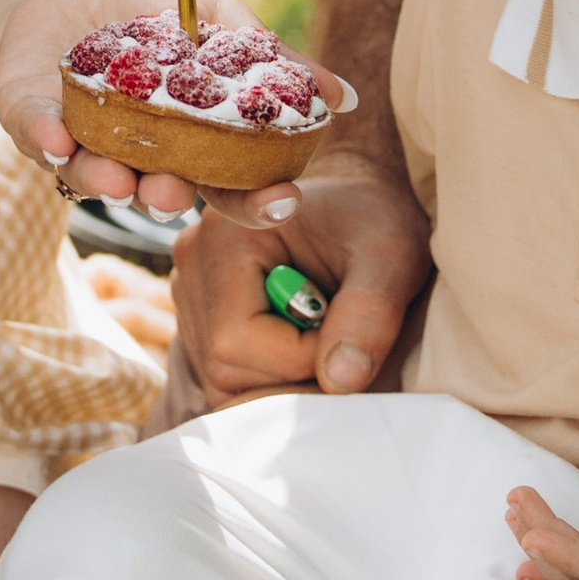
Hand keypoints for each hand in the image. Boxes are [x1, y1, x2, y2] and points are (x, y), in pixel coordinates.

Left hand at [0, 0, 262, 217]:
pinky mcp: (34, 128)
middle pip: (161, 197)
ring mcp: (86, 149)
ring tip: (118, 180)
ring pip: (96, 180)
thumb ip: (272, 56)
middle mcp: (140, 161)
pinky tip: (57, 138)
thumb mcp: (216, 17)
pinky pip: (38, 140)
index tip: (283, 198)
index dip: (257, 200)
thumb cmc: (154, 14)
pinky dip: (48, 141)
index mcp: (192, 147)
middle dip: (168, 201)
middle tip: (174, 195)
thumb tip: (345, 97)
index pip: (232, 187)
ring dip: (106, 183)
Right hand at [175, 152, 430, 406]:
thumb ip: (370, 314)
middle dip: (292, 372)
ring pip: (222, 377)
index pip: (235, 339)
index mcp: (226, 236)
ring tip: (323, 332)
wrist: (354, 197)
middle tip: (340, 337)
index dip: (300, 357)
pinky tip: (302, 337)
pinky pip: (225, 371)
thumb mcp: (389, 258)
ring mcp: (189, 288)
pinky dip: (270, 372)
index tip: (346, 333)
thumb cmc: (372, 217)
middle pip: (224, 365)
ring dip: (283, 375)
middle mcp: (192, 261)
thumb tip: (340, 381)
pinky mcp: (199, 310)